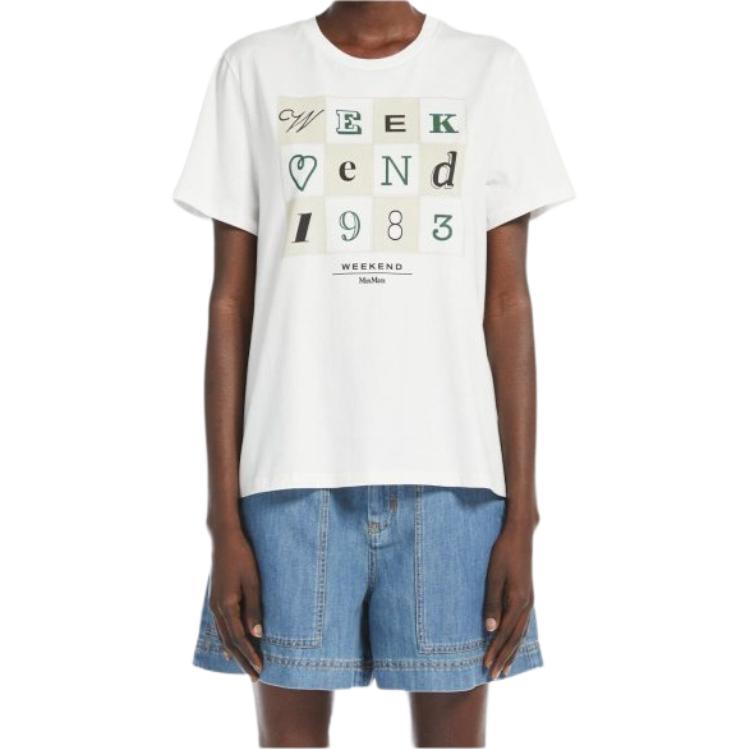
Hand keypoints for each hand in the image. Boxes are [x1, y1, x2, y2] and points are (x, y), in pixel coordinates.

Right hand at [209, 530, 263, 680]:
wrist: (223, 539)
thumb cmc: (242, 557)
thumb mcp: (253, 581)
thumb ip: (254, 608)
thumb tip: (257, 634)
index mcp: (226, 606)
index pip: (239, 638)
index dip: (249, 655)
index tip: (260, 670)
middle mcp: (217, 609)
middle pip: (229, 642)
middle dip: (242, 660)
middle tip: (255, 677)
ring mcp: (214, 604)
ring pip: (223, 636)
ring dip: (234, 653)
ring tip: (244, 667)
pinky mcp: (216, 599)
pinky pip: (220, 626)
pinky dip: (226, 640)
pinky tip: (228, 647)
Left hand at [482, 516, 534, 678]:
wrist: (520, 535)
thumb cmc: (503, 553)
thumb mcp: (493, 576)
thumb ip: (492, 603)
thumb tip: (489, 629)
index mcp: (517, 601)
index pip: (504, 634)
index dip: (495, 651)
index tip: (486, 666)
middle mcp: (526, 604)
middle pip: (514, 638)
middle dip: (503, 657)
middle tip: (494, 675)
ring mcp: (529, 601)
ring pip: (521, 633)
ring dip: (512, 651)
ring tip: (506, 667)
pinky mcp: (528, 596)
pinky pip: (524, 624)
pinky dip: (519, 638)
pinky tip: (515, 643)